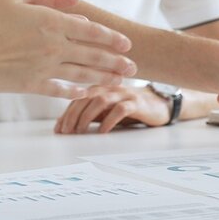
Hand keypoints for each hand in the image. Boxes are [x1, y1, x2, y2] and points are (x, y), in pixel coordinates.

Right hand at [0, 0, 135, 98]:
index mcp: (50, 22)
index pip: (90, 30)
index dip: (110, 38)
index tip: (126, 44)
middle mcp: (54, 47)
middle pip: (93, 55)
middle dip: (115, 61)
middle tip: (133, 67)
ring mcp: (45, 68)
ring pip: (83, 74)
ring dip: (104, 78)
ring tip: (120, 81)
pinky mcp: (33, 85)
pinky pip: (62, 89)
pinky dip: (77, 91)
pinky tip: (88, 92)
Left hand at [54, 86, 170, 133]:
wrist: (160, 104)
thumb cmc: (131, 108)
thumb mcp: (107, 111)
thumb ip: (89, 114)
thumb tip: (65, 125)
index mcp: (101, 88)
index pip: (78, 98)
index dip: (66, 113)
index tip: (59, 129)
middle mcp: (110, 87)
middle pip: (86, 97)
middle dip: (73, 115)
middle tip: (66, 131)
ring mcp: (124, 94)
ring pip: (100, 100)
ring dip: (87, 116)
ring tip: (80, 131)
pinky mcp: (137, 103)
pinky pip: (120, 109)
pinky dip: (109, 120)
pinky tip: (103, 131)